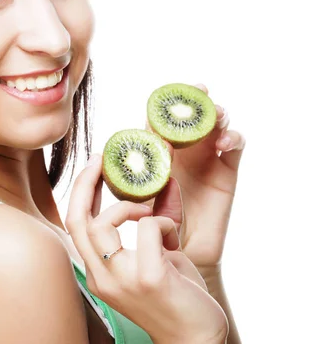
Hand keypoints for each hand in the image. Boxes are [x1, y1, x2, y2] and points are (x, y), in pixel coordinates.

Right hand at [66, 155, 228, 343]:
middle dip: (84, 182)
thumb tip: (154, 188)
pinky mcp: (148, 277)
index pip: (74, 225)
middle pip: (76, 220)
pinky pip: (146, 227)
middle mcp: (101, 277)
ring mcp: (121, 279)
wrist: (196, 343)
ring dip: (128, 206)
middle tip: (100, 160)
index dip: (79, 192)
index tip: (92, 168)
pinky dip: (162, 223)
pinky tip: (174, 240)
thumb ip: (144, 230)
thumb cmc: (175, 300)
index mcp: (97, 273)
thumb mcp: (150, 261)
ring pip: (103, 222)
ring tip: (149, 212)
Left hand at [144, 83, 245, 277]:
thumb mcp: (136, 198)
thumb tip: (107, 152)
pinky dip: (233, 137)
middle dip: (194, 98)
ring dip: (215, 113)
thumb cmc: (153, 226)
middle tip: (199, 89)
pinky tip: (224, 143)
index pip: (161, 120)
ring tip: (214, 114)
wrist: (180, 254)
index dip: (163, 106)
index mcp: (159, 151)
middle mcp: (183, 150)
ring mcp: (206, 157)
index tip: (163, 100)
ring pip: (214, 124)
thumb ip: (127, 176)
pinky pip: (235, 146)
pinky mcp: (226, 171)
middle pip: (190, 115)